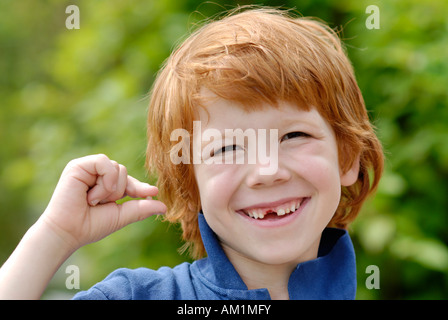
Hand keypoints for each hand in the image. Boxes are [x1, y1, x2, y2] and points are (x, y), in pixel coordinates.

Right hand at [41, 154, 166, 250]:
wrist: (70, 231)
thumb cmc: (92, 225)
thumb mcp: (122, 216)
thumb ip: (142, 208)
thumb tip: (164, 206)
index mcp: (105, 185)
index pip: (128, 180)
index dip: (140, 187)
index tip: (152, 192)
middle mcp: (96, 175)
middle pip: (124, 171)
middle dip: (119, 191)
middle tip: (101, 204)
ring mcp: (87, 169)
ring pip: (117, 167)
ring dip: (110, 189)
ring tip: (93, 201)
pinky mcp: (79, 165)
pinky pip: (104, 162)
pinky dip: (104, 180)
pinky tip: (91, 194)